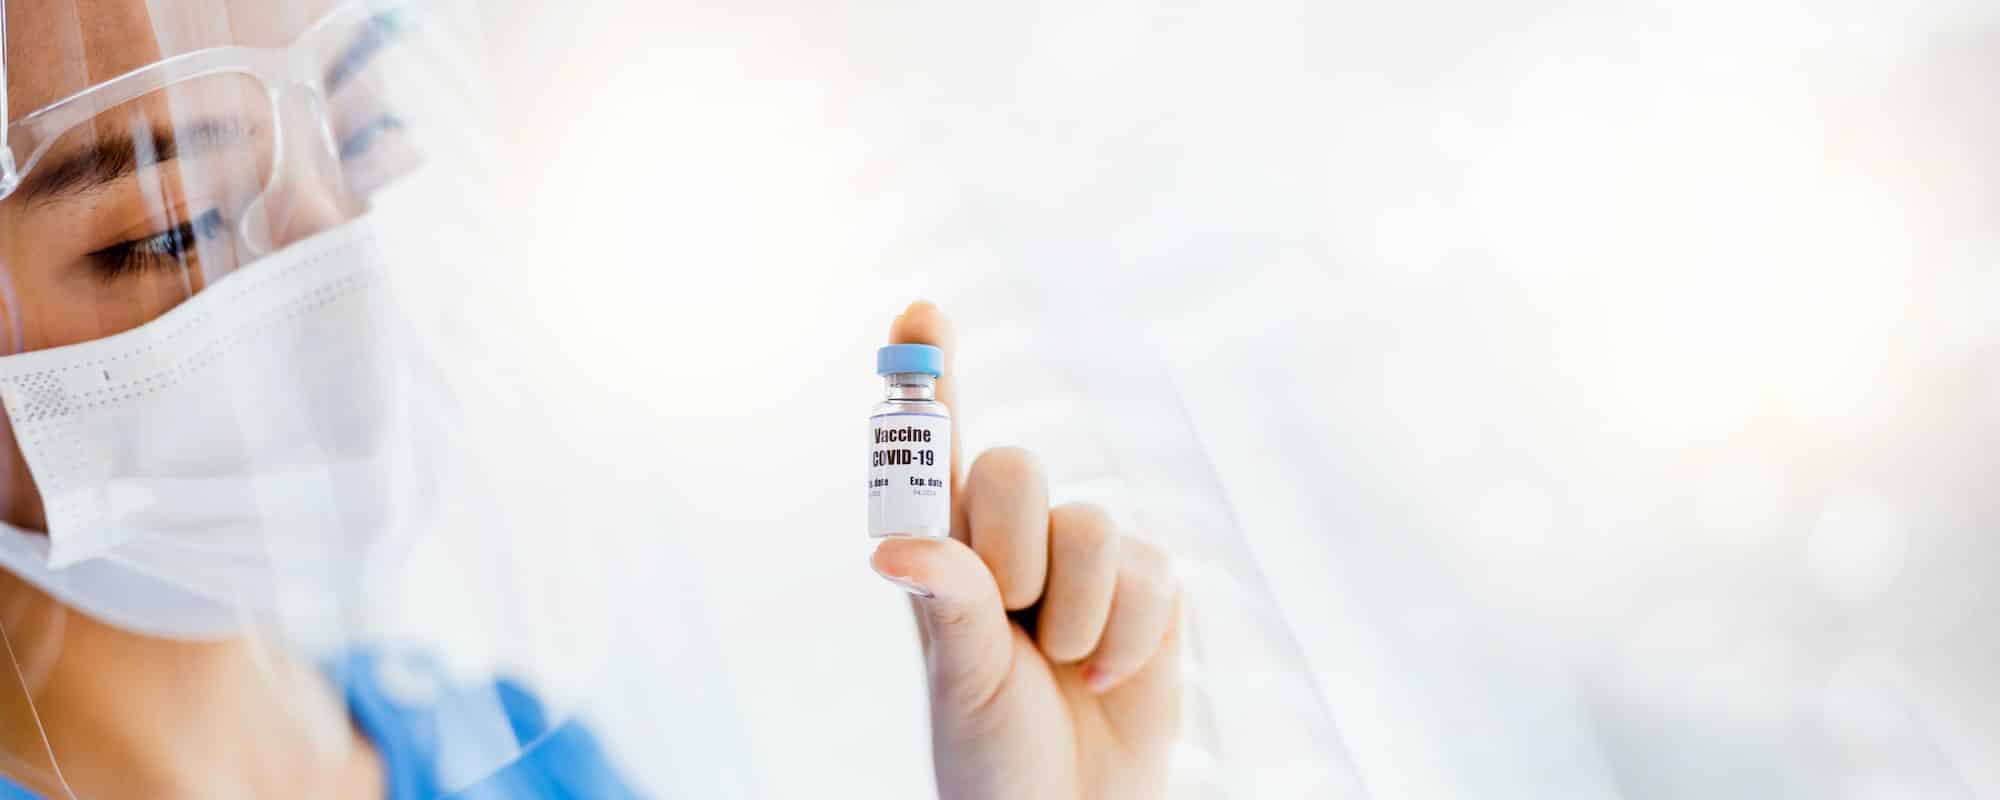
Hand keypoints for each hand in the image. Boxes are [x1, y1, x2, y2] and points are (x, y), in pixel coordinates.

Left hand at [870, 302, 1183, 799]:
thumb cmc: (993, 756)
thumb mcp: (960, 682)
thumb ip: (945, 601)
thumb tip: (892, 546)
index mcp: (946, 556)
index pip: (934, 450)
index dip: (928, 377)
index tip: (920, 311)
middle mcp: (1013, 544)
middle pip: (1014, 468)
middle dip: (1011, 548)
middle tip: (1011, 618)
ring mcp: (1083, 563)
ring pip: (1090, 525)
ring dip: (1075, 614)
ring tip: (1060, 665)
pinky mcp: (1146, 591)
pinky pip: (1149, 574)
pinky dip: (1125, 638)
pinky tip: (1105, 676)